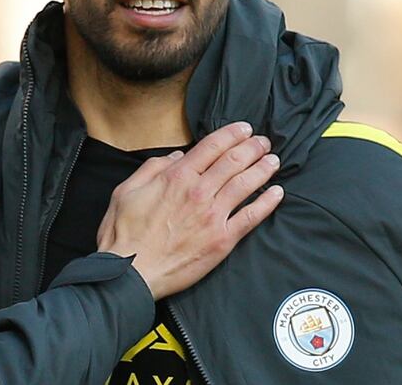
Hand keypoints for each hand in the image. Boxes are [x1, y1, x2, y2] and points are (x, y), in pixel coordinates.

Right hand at [96, 122, 283, 299]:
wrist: (131, 272)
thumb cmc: (124, 234)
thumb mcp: (126, 191)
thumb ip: (151, 168)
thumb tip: (176, 156)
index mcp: (176, 177)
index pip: (211, 146)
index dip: (232, 134)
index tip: (244, 129)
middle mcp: (198, 192)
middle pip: (234, 161)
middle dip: (253, 147)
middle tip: (264, 142)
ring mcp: (213, 216)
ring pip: (246, 184)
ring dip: (263, 169)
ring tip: (274, 161)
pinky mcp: (222, 240)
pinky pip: (251, 217)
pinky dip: (267, 203)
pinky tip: (277, 193)